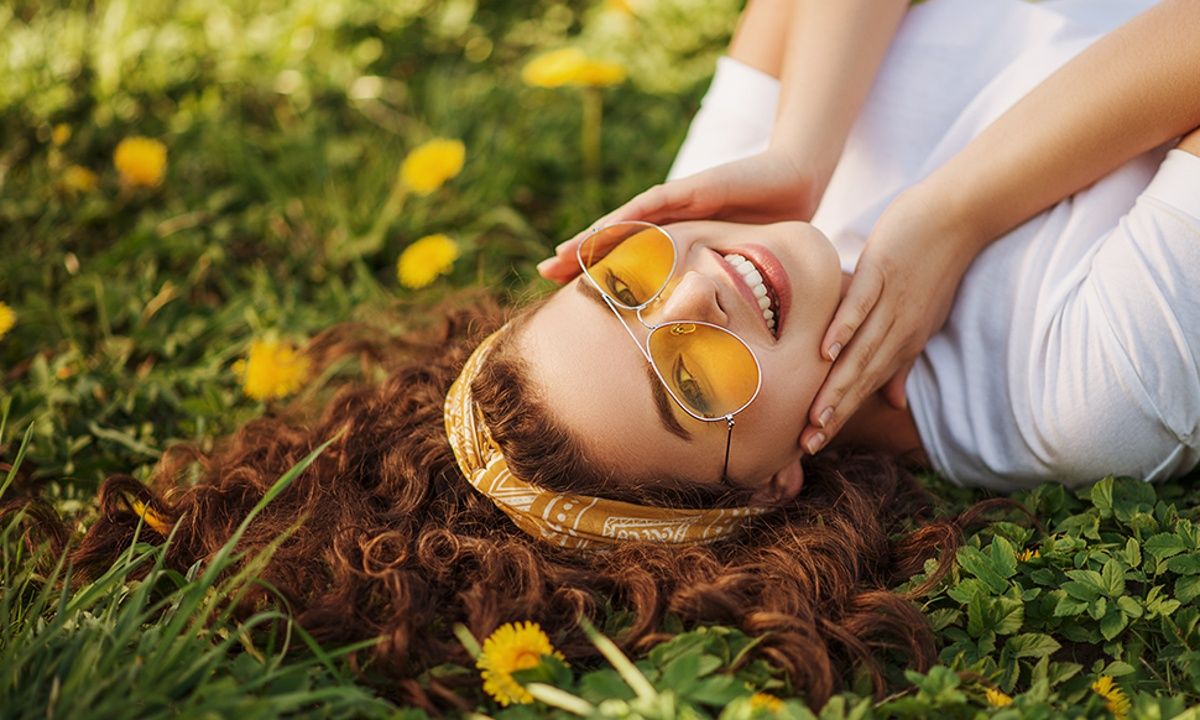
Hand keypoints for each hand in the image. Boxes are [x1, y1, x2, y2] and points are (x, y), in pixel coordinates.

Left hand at [537, 151, 821, 283]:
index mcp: (675, 238)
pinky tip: (600, 230)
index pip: (627, 258)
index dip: (596, 272)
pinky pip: (654, 205)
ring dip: (590, 237)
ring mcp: (678, 200)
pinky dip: (627, 218)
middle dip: (578, 253)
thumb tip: (711, 333)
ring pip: (625, 221)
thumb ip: (720, 291)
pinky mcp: (694, 188)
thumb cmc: (769, 225)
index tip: (564, 293)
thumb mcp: (737, 269)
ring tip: (559, 253)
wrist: (798, 181)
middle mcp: (669, 218)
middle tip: (542, 272)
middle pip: (615, 237)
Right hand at [798, 187, 986, 454]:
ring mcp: (890, 302)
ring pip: (860, 352)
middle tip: (808, 445)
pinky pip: (860, 307)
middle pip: (861, 379)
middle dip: (835, 414)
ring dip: (838, 386)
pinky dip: (844, 330)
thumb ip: (903, 361)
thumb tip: (894, 403)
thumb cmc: (935, 266)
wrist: (958, 216)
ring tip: (816, 416)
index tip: (814, 446)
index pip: (866, 386)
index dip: (841, 417)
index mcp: (905, 341)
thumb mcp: (924, 319)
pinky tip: (825, 352)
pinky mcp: (882, 273)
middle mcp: (899, 329)